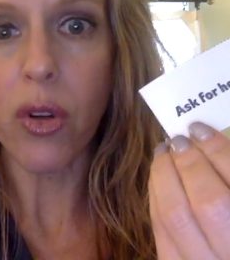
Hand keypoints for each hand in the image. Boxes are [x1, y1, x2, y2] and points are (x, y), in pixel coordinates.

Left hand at [149, 123, 229, 259]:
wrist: (224, 249)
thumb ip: (229, 170)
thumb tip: (208, 140)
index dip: (217, 150)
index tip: (198, 128)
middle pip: (208, 203)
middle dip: (189, 163)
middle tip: (178, 138)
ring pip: (175, 217)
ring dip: (164, 175)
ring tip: (163, 151)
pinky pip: (160, 231)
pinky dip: (155, 198)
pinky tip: (158, 179)